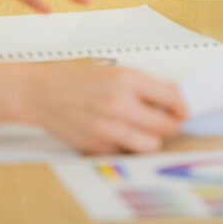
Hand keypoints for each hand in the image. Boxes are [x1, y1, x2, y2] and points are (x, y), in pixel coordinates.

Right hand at [7, 59, 187, 153]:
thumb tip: (171, 99)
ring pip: (151, 145)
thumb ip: (144, 86)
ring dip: (152, 139)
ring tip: (145, 130)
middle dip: (171, 124)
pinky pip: (126, 152)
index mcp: (127, 81)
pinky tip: (119, 133)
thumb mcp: (115, 71)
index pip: (173, 98)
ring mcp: (107, 129)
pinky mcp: (96, 146)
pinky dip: (127, 145)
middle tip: (168, 121)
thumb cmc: (75, 78)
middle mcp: (119, 105)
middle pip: (166, 126)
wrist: (39, 93)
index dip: (183, 107)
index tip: (183, 110)